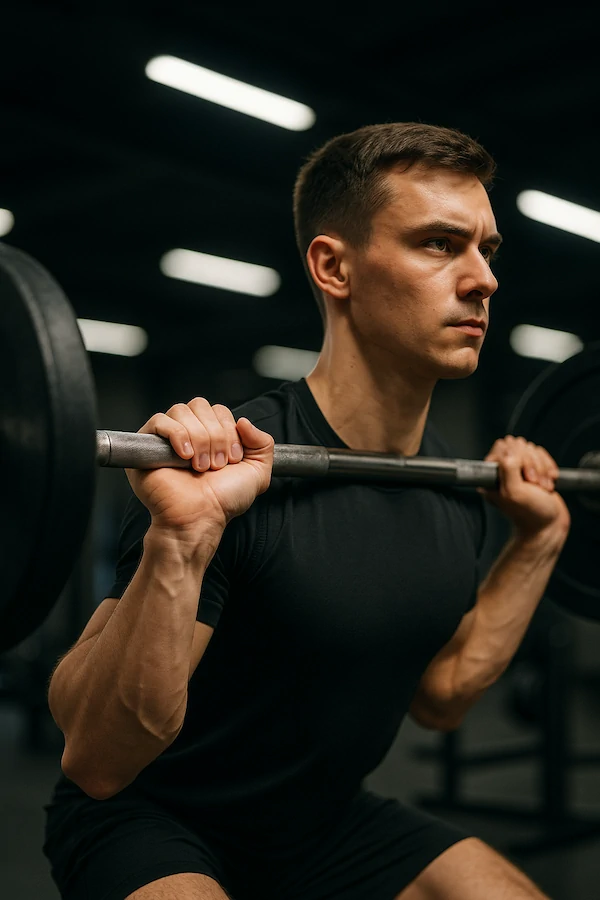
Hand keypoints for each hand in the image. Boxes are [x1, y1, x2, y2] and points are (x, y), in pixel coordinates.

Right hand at [126, 398, 273, 532]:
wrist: (199, 517)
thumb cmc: (223, 500)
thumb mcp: (257, 472)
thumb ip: (264, 443)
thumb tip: (244, 421)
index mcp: (210, 435)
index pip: (218, 410)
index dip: (228, 430)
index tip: (231, 459)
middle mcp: (188, 433)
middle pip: (200, 405)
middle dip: (215, 434)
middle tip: (216, 464)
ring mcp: (165, 438)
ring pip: (181, 411)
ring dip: (198, 438)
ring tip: (200, 465)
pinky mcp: (146, 445)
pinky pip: (159, 421)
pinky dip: (177, 435)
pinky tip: (185, 457)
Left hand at [479, 435, 570, 538]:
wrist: (548, 526)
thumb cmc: (530, 514)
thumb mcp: (514, 492)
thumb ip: (507, 469)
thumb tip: (509, 452)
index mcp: (491, 475)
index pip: (502, 447)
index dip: (518, 458)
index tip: (525, 478)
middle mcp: (502, 470)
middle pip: (518, 445)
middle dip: (532, 464)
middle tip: (533, 483)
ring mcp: (518, 469)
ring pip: (531, 449)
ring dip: (541, 468)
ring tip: (541, 487)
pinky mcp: (532, 469)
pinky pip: (541, 455)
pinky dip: (548, 468)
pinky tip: (548, 483)